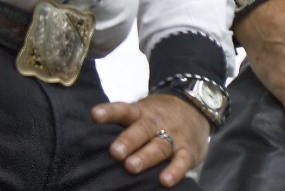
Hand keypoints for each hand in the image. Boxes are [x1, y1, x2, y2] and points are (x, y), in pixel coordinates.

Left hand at [92, 92, 208, 187]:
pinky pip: (182, 160)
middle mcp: (157, 123)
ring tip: (131, 166)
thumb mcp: (143, 112)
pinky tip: (165, 180)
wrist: (197, 105)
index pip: (123, 110)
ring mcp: (174, 135)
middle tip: (115, 151)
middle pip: (142, 130)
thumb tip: (88, 143)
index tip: (95, 115)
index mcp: (142, 113)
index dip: (109, 112)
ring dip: (145, 156)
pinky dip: (175, 170)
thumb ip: (122, 125)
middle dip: (128, 140)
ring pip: (159, 145)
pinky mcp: (189, 149)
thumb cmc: (160, 116)